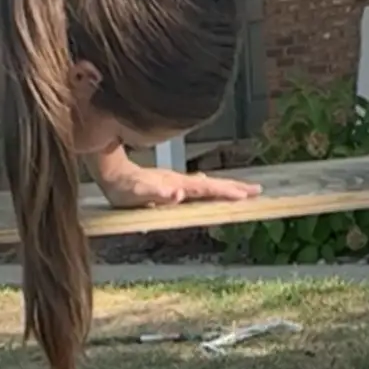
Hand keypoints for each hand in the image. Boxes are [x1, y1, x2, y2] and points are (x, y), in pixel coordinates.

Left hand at [102, 165, 261, 209]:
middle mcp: (179, 182)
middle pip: (211, 185)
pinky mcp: (171, 185)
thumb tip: (176, 194)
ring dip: (225, 187)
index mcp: (176, 185)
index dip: (225, 192)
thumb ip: (155, 194)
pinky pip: (195, 187)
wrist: (111, 174)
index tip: (244, 195)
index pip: (206, 189)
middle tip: (257, 191)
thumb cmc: (123, 188)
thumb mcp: (137, 194)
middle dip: (234, 188)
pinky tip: (212, 189)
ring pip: (206, 185)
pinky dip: (209, 188)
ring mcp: (176, 183)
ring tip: (244, 191)